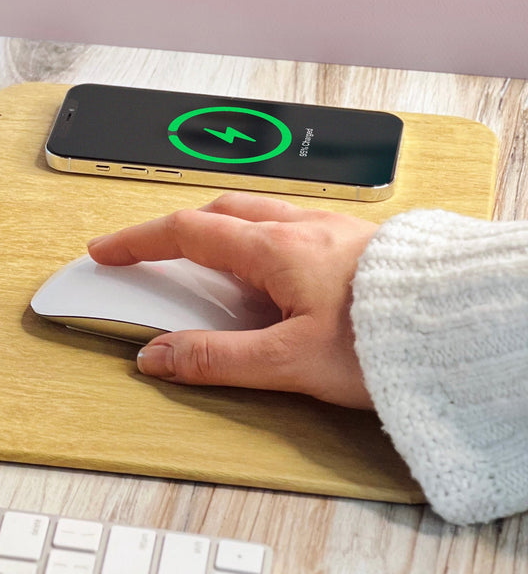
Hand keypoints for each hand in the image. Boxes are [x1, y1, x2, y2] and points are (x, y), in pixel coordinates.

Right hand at [87, 193, 378, 408]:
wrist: (466, 328)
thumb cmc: (392, 341)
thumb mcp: (289, 362)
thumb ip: (216, 360)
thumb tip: (160, 357)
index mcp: (277, 250)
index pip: (186, 233)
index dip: (138, 242)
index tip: (106, 252)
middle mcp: (303, 230)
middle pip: (220, 211)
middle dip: (176, 229)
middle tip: (152, 252)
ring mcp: (334, 233)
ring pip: (259, 213)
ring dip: (221, 229)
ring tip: (208, 263)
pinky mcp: (359, 246)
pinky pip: (293, 226)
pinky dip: (261, 239)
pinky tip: (275, 269)